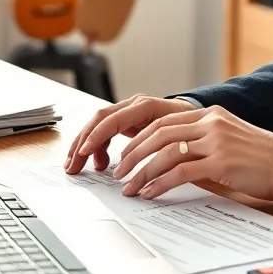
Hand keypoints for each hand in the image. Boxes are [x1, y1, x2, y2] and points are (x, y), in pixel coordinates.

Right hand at [65, 94, 198, 173]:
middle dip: (82, 143)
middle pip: (99, 120)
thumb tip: (140, 162)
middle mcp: (134, 105)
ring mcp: (129, 112)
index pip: (112, 119)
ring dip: (85, 146)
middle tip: (72, 165)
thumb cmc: (192, 127)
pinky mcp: (128, 121)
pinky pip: (105, 132)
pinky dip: (97, 147)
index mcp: (146, 106)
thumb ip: (160, 145)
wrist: (199, 118)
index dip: (96, 137)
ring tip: (78, 168)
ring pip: (98, 126)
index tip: (83, 153)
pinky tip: (99, 164)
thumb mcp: (180, 135)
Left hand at [110, 105, 272, 201]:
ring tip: (129, 186)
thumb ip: (204, 141)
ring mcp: (216, 141)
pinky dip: (160, 183)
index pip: (164, 121)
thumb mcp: (230, 139)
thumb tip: (173, 158)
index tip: (127, 154)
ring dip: (141, 171)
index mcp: (211, 114)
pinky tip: (150, 192)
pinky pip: (180, 171)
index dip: (140, 138)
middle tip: (120, 171)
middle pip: (159, 134)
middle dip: (133, 154)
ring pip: (165, 152)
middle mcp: (211, 123)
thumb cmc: (263, 158)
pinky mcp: (221, 162)